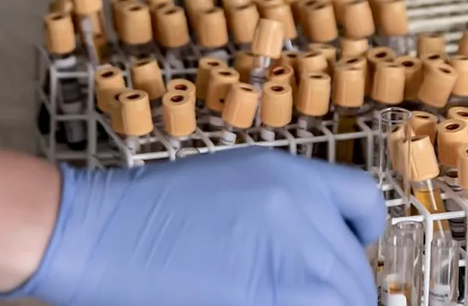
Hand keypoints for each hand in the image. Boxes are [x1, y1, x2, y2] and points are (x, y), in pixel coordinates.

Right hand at [3, 149, 384, 305]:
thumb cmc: (152, 211)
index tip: (345, 271)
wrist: (101, 229)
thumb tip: (317, 260)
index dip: (360, 244)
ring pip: (345, 301)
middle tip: (300, 298)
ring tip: (276, 302)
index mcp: (290, 174)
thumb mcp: (232, 185)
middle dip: (338, 297)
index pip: (366, 206)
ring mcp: (287, 256)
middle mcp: (298, 209)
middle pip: (356, 274)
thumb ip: (286, 214)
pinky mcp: (267, 298)